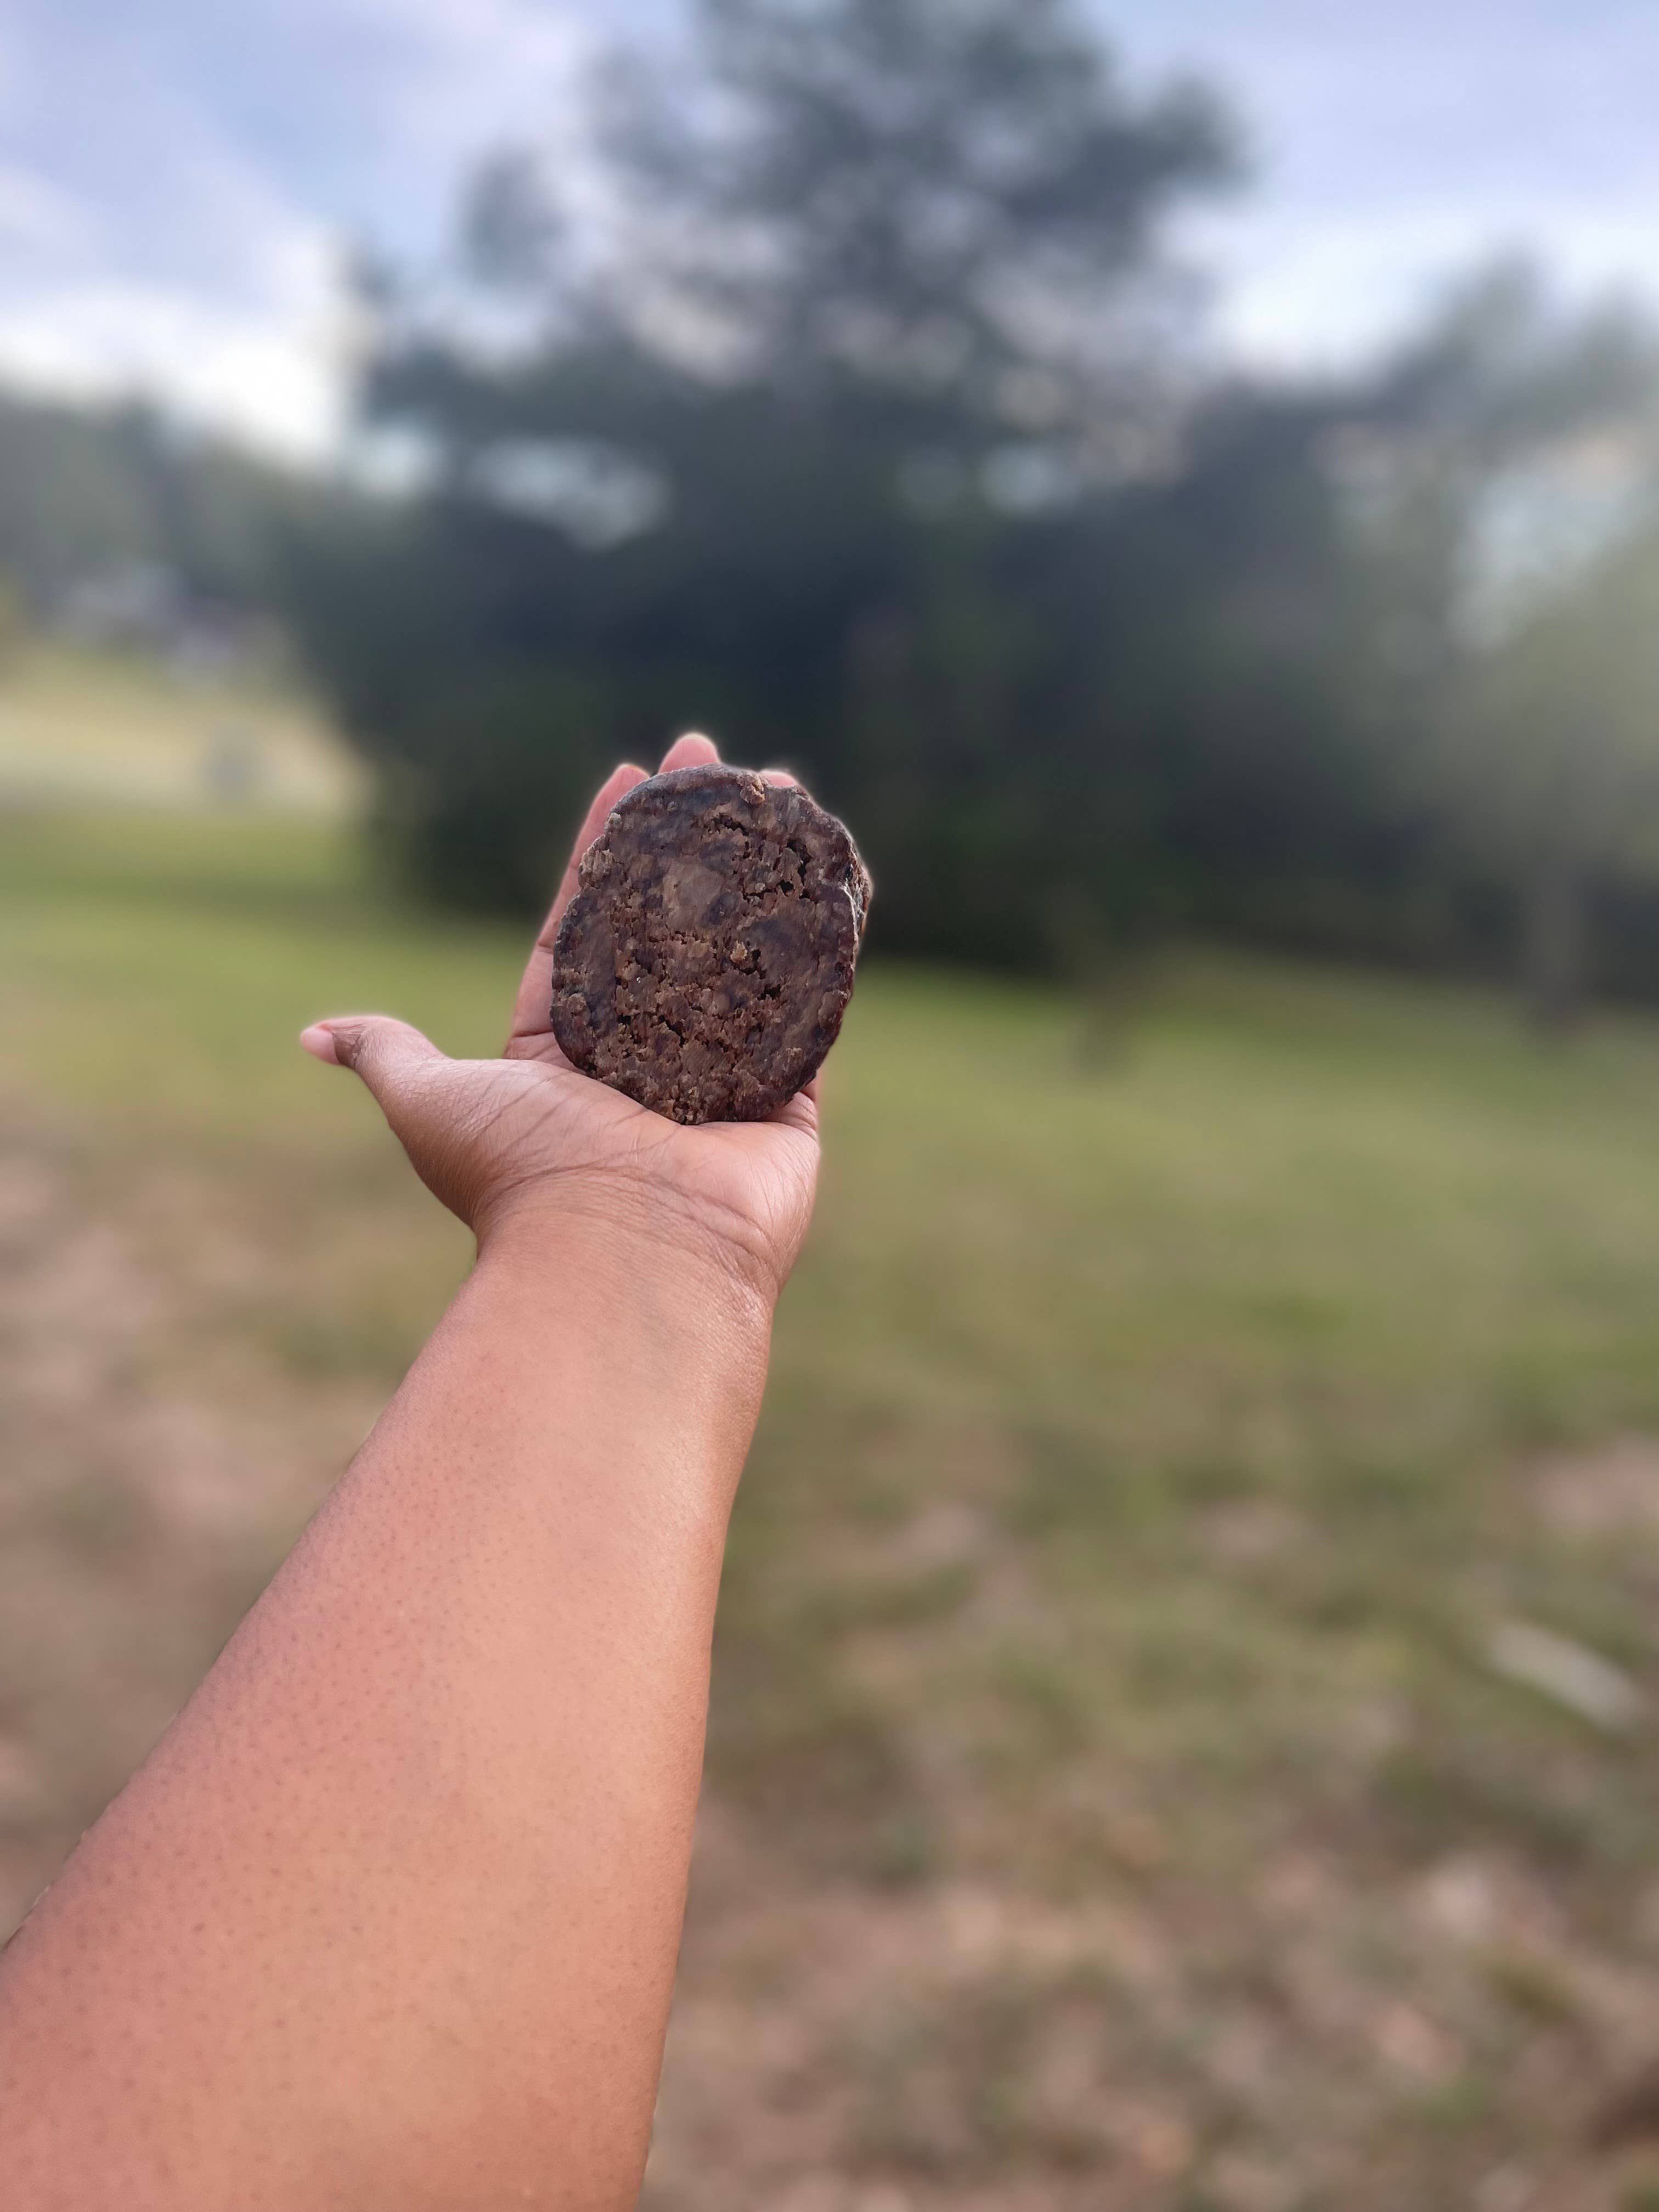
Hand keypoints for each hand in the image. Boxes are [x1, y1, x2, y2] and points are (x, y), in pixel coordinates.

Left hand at [299, 733, 821, 1300]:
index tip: (629, 773)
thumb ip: (387, 1055)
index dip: (604, 847)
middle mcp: (647, 1062)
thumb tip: (314, 1036)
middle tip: (714, 760)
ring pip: (749, 951)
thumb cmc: (523, 1174)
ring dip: (768, 871)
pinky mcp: (788, 1103)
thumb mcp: (432, 1100)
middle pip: (676, 922)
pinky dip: (824, 945)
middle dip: (694, 837)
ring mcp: (723, 1080)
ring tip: (786, 793)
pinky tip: (832, 874)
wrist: (623, 1254)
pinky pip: (810, 1009)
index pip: (588, 921)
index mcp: (566, 1051)